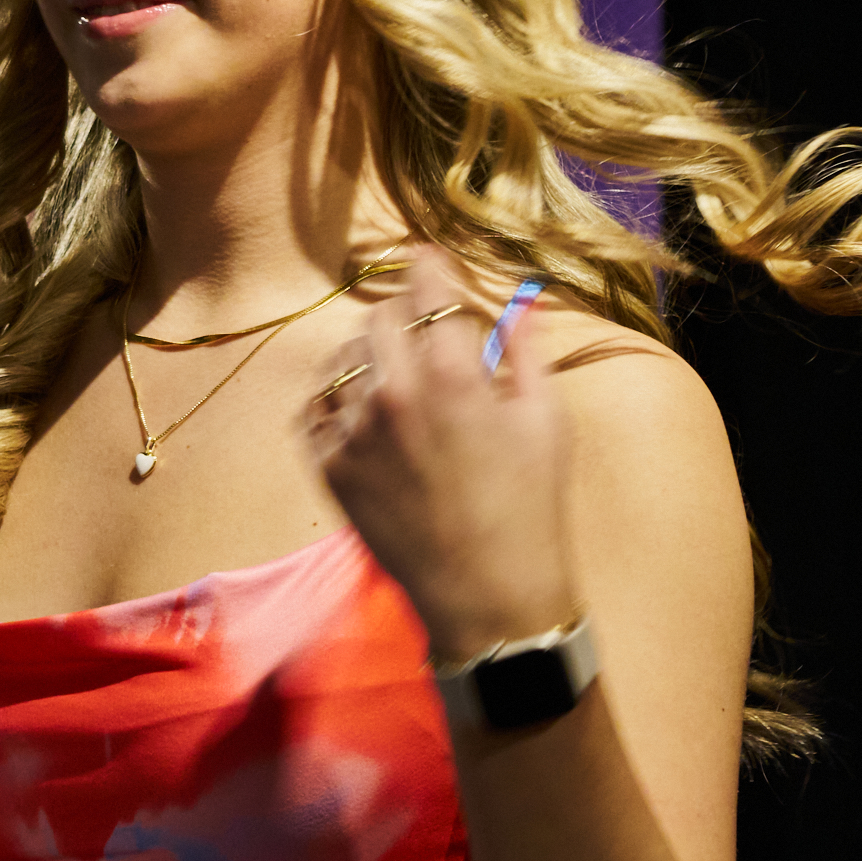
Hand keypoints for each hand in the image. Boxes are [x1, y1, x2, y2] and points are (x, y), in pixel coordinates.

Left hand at [308, 246, 578, 661]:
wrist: (489, 596)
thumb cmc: (531, 508)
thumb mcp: (546, 419)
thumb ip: (524, 347)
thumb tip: (518, 298)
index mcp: (452, 373)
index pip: (424, 287)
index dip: (429, 268)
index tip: (430, 263)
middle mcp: (393, 393)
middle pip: (377, 315)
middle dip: (402, 313)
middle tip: (422, 328)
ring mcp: (353, 431)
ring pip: (342, 357)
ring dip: (368, 354)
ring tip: (396, 373)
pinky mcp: (330, 468)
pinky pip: (315, 408)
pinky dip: (335, 398)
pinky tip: (363, 408)